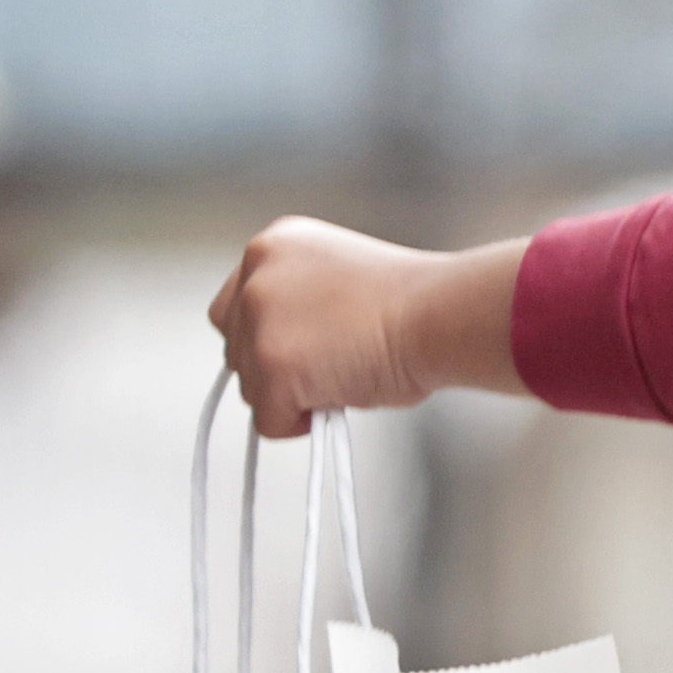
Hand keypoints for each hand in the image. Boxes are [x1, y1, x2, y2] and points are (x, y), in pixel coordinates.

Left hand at [210, 222, 507, 435]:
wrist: (438, 313)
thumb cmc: (413, 303)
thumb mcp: (335, 281)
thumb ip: (298, 303)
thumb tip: (289, 349)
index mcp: (273, 247)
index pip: (234, 306)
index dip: (271, 337)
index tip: (305, 351)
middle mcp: (255, 277)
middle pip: (235, 348)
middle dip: (275, 368)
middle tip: (330, 368)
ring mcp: (258, 322)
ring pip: (250, 388)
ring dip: (292, 396)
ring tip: (345, 376)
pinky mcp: (271, 367)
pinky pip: (268, 422)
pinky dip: (301, 425)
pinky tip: (342, 397)